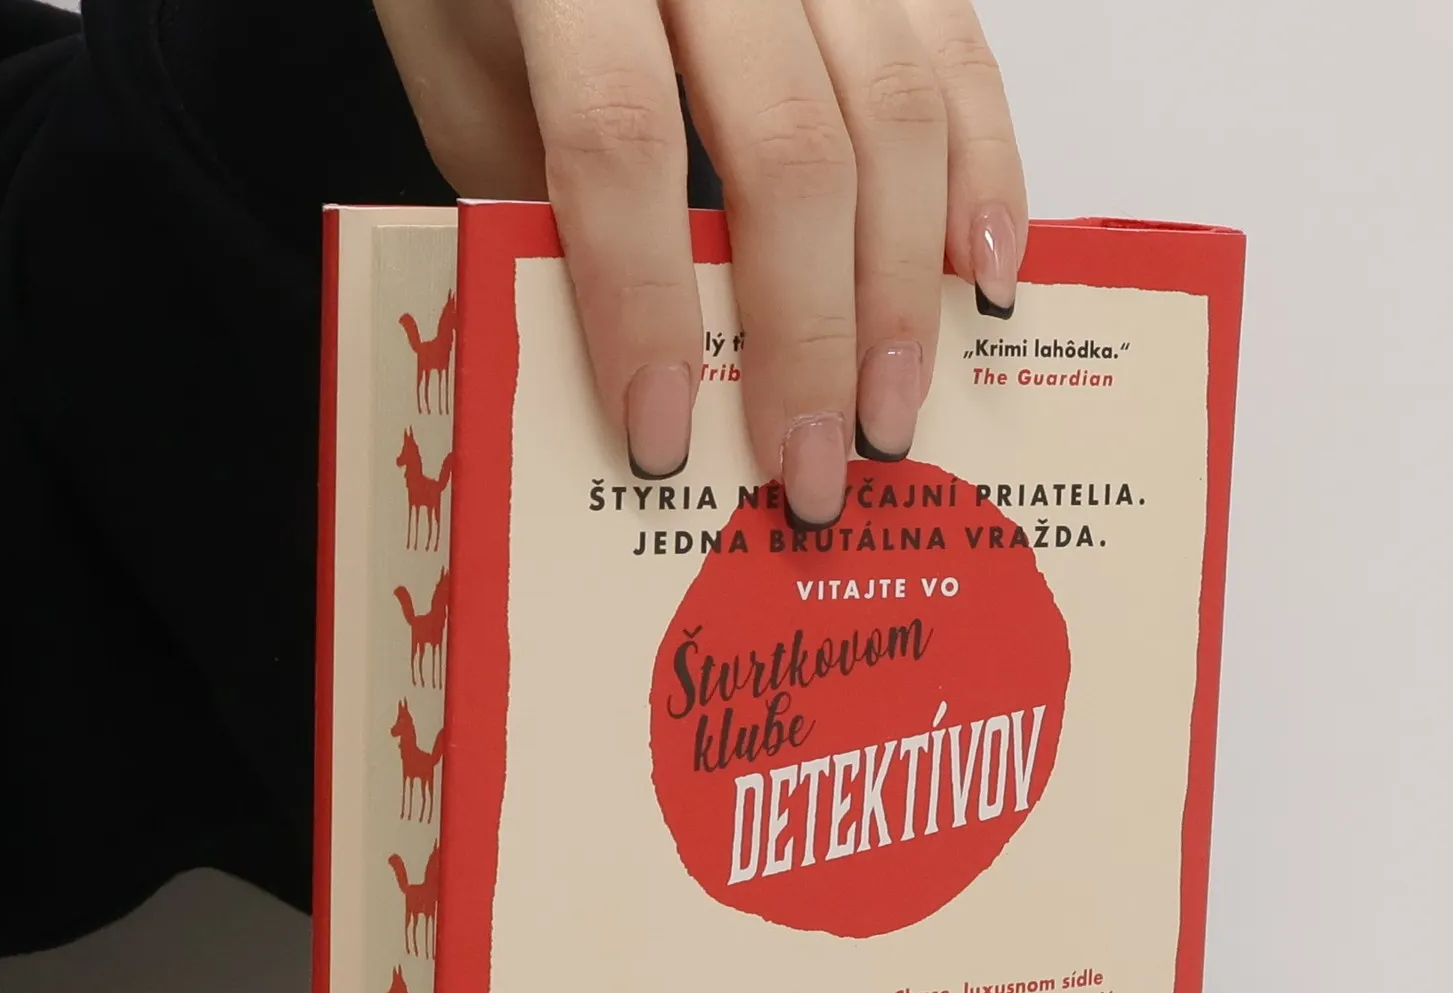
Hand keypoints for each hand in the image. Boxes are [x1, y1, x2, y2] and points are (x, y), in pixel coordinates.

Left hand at [370, 0, 1025, 526]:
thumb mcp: (465, 71)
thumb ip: (535, 192)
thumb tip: (636, 359)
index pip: (622, 135)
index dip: (647, 300)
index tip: (660, 437)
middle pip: (788, 147)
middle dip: (808, 337)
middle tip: (810, 474)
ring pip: (894, 112)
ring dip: (901, 291)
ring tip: (891, 417)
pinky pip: (960, 58)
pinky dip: (986, 177)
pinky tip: (984, 283)